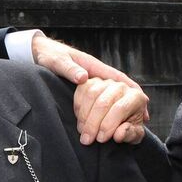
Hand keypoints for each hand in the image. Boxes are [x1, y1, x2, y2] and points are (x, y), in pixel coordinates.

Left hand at [31, 35, 148, 143]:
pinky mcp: (85, 91)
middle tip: (138, 123)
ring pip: (111, 99)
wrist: (38, 53)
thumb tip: (83, 78)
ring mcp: (91, 83)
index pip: (118, 78)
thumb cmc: (49, 55)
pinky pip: (100, 103)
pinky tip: (113, 125)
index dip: (132, 90)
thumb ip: (69, 69)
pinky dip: (109, 114)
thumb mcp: (57, 61)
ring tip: (129, 128)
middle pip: (117, 92)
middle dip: (126, 109)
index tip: (143, 104)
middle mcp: (95, 75)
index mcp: (93, 67)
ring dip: (120, 112)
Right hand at [73, 77, 148, 144]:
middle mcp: (122, 86)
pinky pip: (82, 89)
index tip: (101, 139)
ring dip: (83, 116)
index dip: (108, 125)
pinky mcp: (93, 81)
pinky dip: (78, 106)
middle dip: (93, 124)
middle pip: (103, 102)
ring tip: (83, 131)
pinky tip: (80, 120)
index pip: (120, 109)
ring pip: (91, 95)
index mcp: (136, 97)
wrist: (122, 118)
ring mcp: (106, 82)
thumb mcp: (134, 135)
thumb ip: (129, 135)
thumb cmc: (128, 126)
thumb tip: (118, 134)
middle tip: (87, 139)